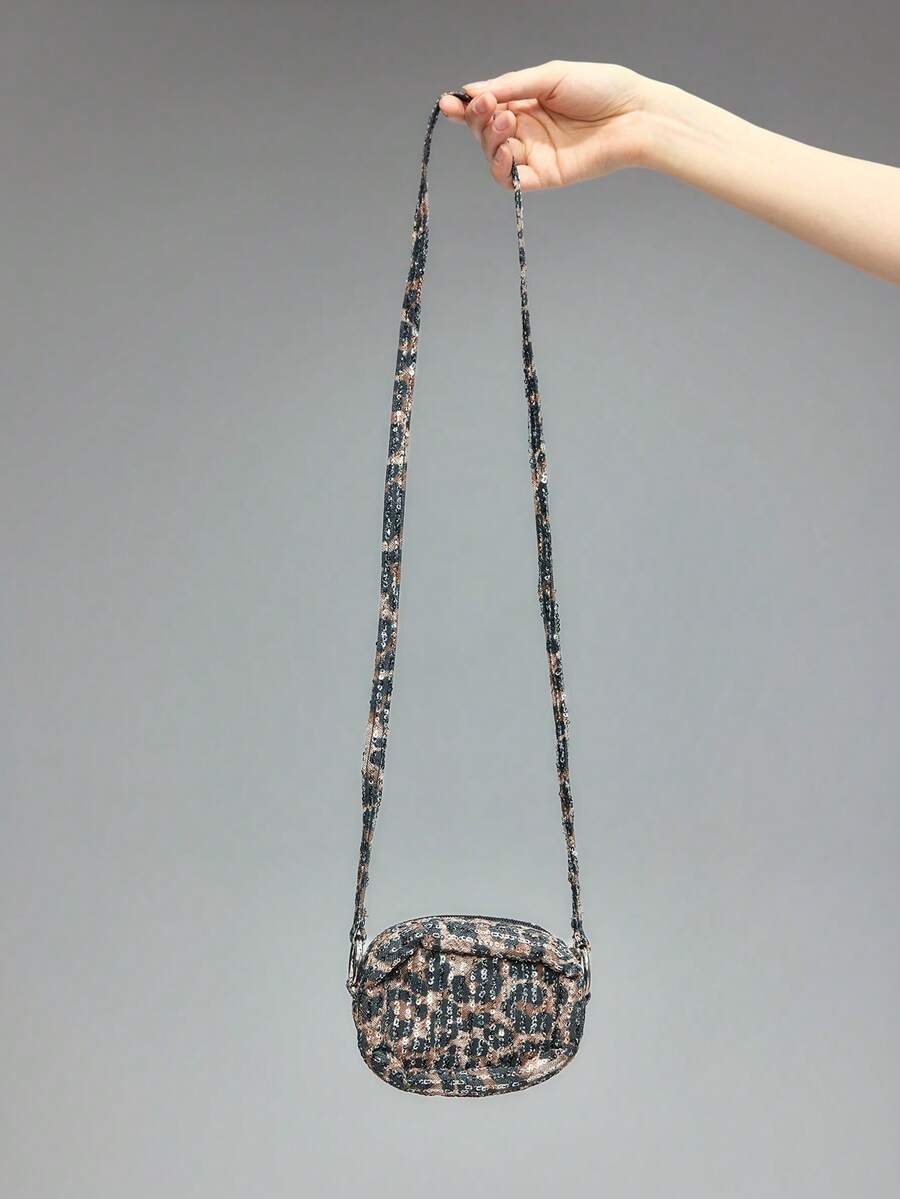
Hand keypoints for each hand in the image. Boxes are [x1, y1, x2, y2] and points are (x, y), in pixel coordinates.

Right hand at [439, 60, 653, 189]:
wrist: (634, 115)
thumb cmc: (600, 88)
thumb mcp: (550, 76)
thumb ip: (511, 86)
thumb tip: (471, 91)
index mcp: (527, 103)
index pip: (487, 108)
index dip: (466, 108)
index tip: (449, 103)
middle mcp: (527, 130)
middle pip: (485, 132)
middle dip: (479, 119)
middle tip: (490, 107)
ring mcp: (535, 154)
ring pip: (494, 155)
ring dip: (490, 139)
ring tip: (506, 121)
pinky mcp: (545, 176)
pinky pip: (511, 180)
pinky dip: (501, 168)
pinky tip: (506, 151)